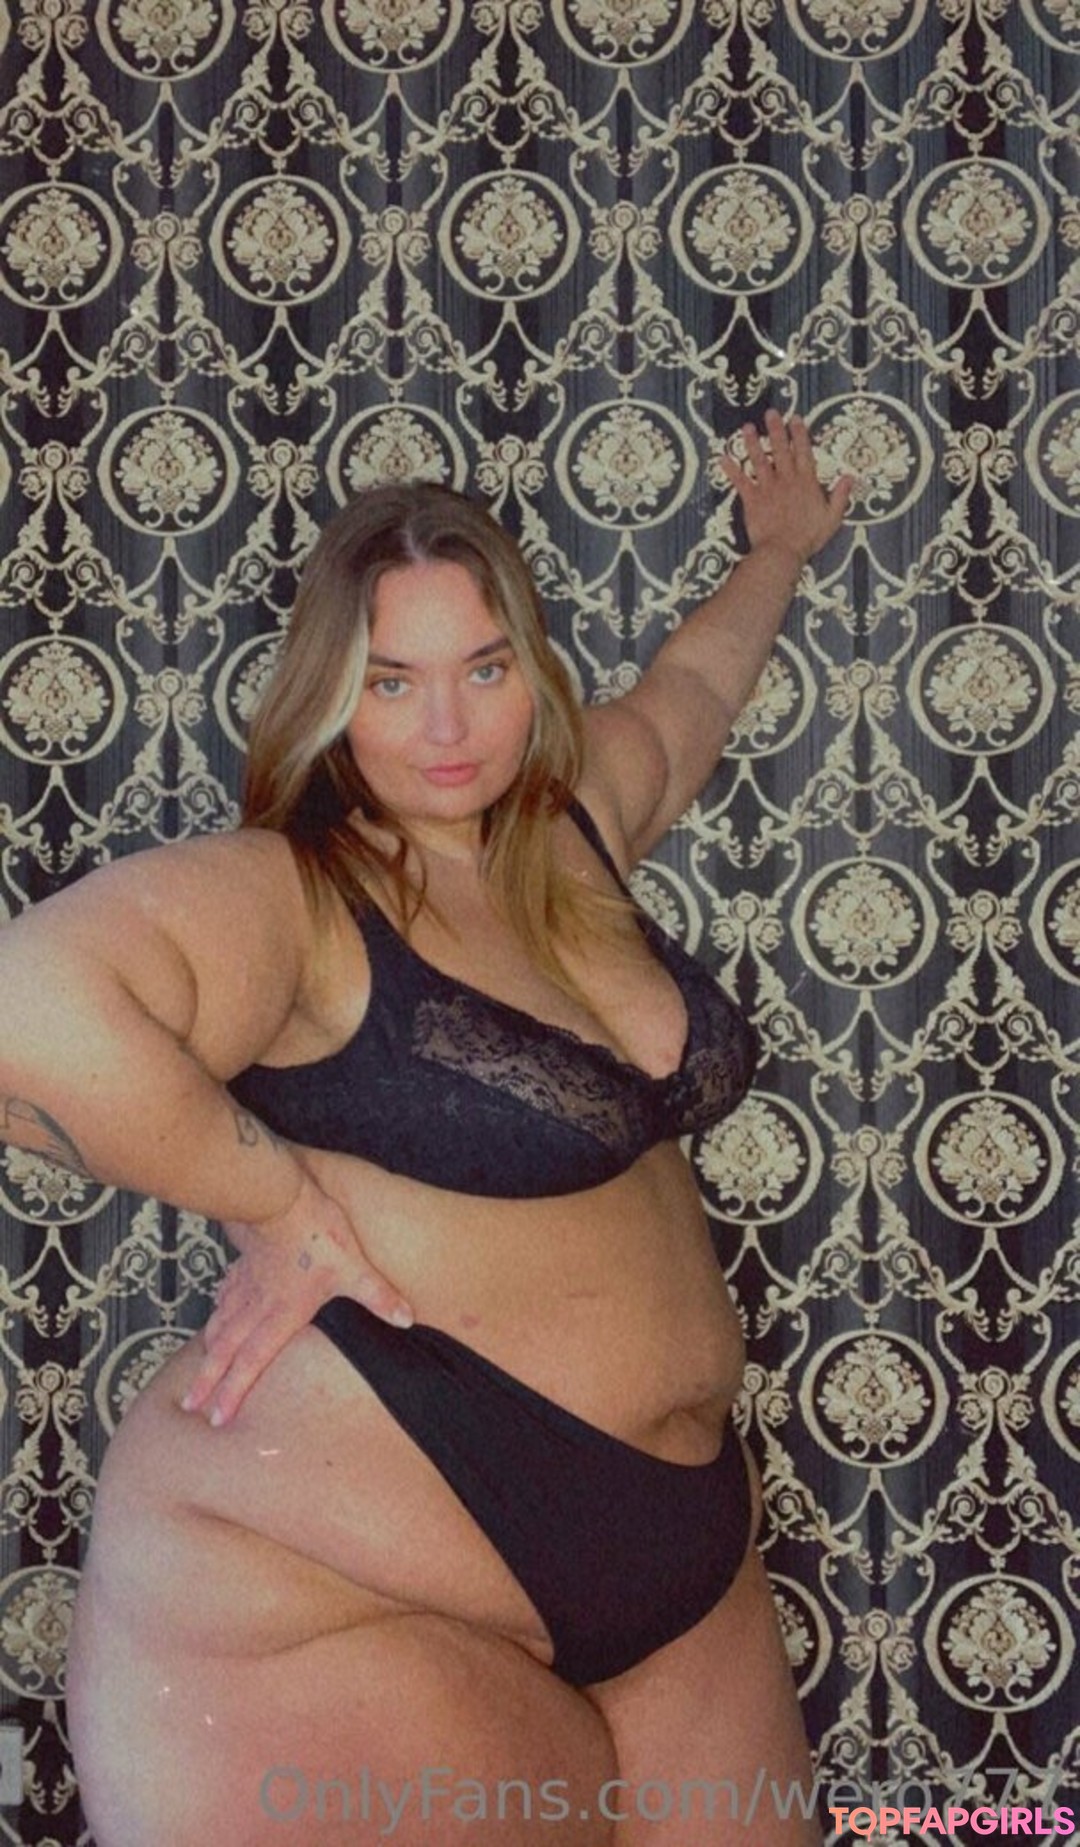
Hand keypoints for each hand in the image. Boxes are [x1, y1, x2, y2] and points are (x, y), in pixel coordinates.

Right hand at [180, 1169, 411, 1426]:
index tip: (217, 1418)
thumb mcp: (353, 1266)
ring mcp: (247, 1284)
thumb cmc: (316, 1232)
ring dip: (207, 1352)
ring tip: (196, 1373)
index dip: (235, 1391)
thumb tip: (407, 1319)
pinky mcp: (245, 1263)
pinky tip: (214, 1312)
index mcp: (282, 1313)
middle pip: (228, 1350)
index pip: (253, 1361)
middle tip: (189, 1405)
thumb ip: (378, 1295)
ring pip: (221, 1324)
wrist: (279, 1196)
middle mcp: (258, 1305)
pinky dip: (218, 1308)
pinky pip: (226, 1292)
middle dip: (208, 1380)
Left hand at [719, 409, 851, 565]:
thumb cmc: (809, 537)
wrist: (782, 551)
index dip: (800, 434)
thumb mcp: (832, 517)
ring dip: (753, 442)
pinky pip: (740, 481)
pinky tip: (722, 458)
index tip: (796, 419)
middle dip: (776, 430)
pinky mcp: (752, 499)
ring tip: (748, 427)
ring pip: (759, 460)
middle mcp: (786, 480)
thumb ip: (840, 496)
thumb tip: (849, 477)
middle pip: (781, 450)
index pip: (804, 452)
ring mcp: (767, 488)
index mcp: (806, 482)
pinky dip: (731, 470)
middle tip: (771, 413)